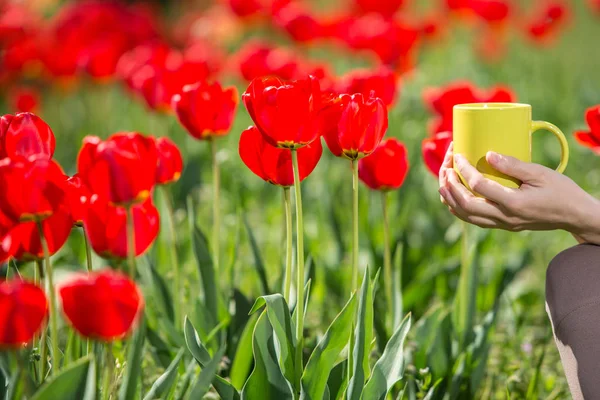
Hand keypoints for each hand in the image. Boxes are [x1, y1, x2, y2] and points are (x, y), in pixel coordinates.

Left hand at [438, 142, 599, 243]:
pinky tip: (454, 198)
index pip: (478, 186)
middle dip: (450, 187)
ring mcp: (503, 224)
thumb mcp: (540, 173)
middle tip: (445, 170)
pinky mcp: (504, 225)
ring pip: (467, 217)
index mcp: (514, 203)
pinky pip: (475, 220)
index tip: (458, 155)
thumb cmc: (561, 191)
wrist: (575, 216)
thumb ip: (513, 165)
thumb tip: (487, 154)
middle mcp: (505, 217)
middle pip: (465, 205)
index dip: (464, 169)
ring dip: (451, 200)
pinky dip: (460, 210)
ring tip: (443, 183)